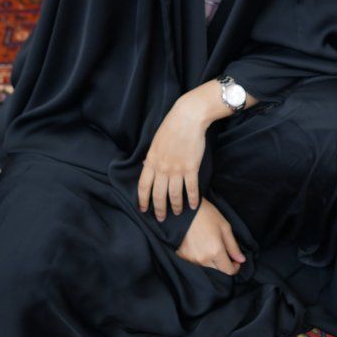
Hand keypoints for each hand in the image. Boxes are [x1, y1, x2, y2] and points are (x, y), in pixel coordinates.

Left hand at [138, 90, 210, 220]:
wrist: (188, 118)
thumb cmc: (171, 127)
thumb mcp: (156, 142)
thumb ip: (152, 158)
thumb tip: (147, 167)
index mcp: (151, 161)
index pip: (143, 186)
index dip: (142, 200)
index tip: (143, 209)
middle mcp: (162, 168)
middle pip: (159, 194)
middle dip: (159, 209)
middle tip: (161, 218)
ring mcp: (177, 169)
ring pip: (175, 194)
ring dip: (176, 206)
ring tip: (178, 213)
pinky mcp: (191, 168)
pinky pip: (191, 188)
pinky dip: (193, 198)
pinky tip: (194, 205)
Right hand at [177, 200, 245, 274]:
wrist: (184, 209)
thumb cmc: (206, 215)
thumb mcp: (224, 227)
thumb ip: (233, 246)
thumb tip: (241, 260)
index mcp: (216, 252)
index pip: (228, 271)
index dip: (234, 268)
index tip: (235, 261)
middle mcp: (203, 259)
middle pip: (217, 272)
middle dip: (224, 265)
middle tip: (224, 253)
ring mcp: (191, 259)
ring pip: (206, 268)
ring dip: (212, 262)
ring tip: (211, 247)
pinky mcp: (182, 256)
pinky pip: (195, 263)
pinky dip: (200, 258)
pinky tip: (200, 246)